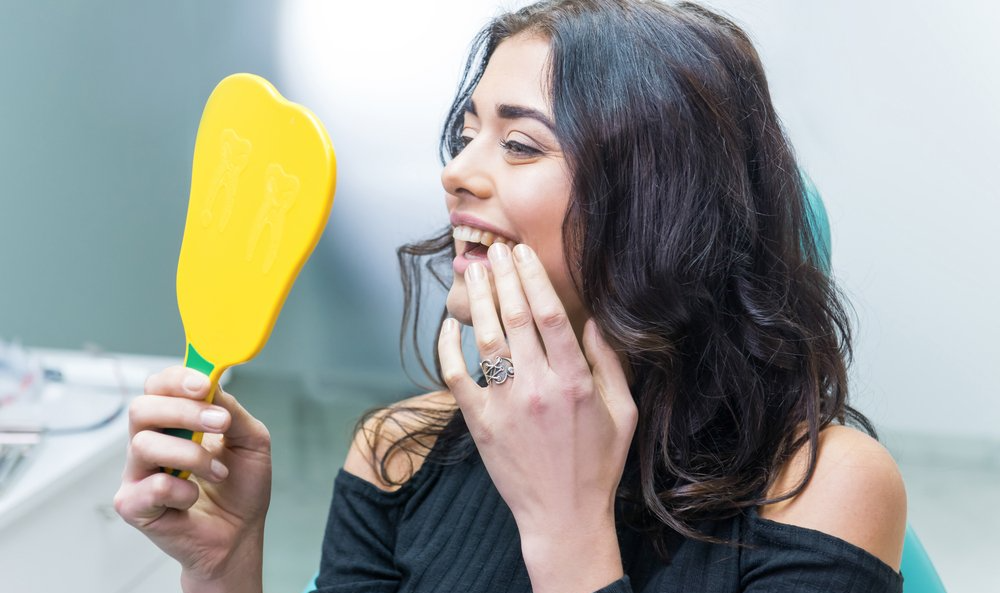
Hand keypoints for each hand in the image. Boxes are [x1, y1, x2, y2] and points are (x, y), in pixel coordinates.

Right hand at [114, 366, 271, 591]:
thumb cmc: (241, 486)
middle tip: (220, 423)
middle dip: (184, 411)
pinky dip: (181, 491)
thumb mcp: (251, 440)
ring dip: (192, 455)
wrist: (240, 534)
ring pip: (144, 444)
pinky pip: (149, 486)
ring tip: (218, 472)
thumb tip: (212, 385)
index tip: (205, 385)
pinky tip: (194, 498)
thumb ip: (232, 409)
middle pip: (142, 407)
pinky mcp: (133, 504)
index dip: (178, 379)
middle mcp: (151, 441)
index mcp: (175, 421)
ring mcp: (138, 473)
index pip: (159, 386)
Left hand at [438, 242, 636, 592]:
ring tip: (475, 272)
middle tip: (495, 250)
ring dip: (479, 302)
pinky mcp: (480, 424)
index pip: (550, 316)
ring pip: (486, 340)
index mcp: (576, 383)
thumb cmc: (597, 464)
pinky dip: (448, 348)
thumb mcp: (623, 412)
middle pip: (515, 318)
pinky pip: (457, 377)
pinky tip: (449, 324)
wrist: (563, 516)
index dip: (533, 278)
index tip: (523, 254)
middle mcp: (539, 388)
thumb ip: (610, 363)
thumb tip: (596, 320)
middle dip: (504, 277)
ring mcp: (506, 406)